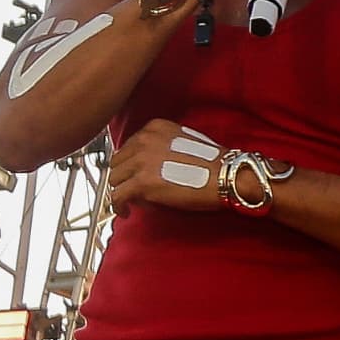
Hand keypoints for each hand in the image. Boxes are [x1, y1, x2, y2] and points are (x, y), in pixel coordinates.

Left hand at [109, 118, 234, 210]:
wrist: (225, 175)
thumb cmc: (214, 162)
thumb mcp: (184, 140)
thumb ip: (163, 145)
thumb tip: (149, 165)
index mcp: (154, 127)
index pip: (129, 145)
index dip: (131, 163)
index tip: (135, 174)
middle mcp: (144, 140)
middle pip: (118, 161)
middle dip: (123, 176)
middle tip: (131, 190)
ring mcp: (141, 161)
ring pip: (114, 178)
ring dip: (120, 190)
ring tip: (130, 202)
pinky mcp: (142, 183)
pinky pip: (117, 196)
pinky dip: (119, 206)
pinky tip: (126, 212)